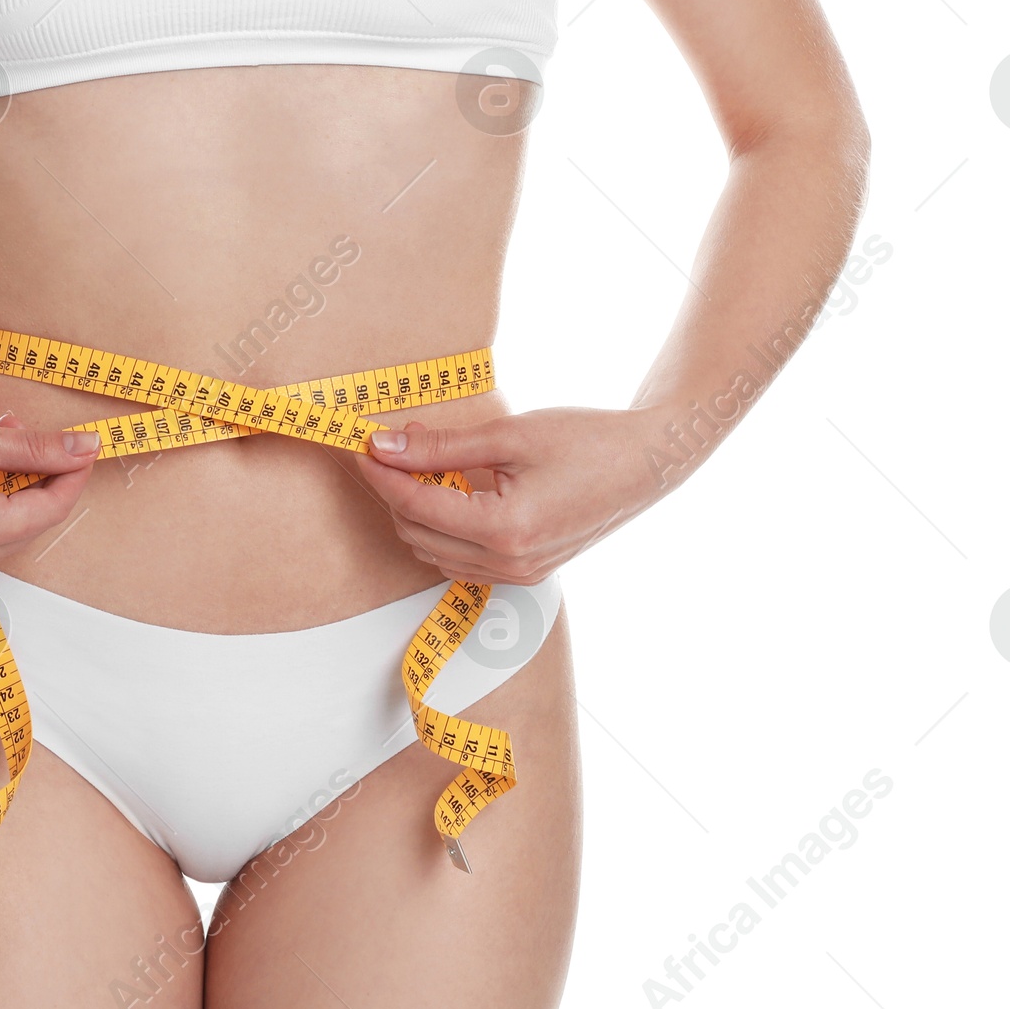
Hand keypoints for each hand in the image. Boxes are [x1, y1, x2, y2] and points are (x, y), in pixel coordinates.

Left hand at [353, 407, 667, 585]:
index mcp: (504, 530)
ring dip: (415, 511)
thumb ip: (440, 446)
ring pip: (433, 551)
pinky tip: (448, 490)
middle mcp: (509, 563)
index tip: (362, 444)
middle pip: (417, 533)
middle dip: (394, 491)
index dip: (381, 473)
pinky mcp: (525, 571)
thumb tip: (385, 445)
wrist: (646, 463)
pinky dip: (442, 528)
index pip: (415, 506)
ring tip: (420, 463)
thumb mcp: (508, 435)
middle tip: (390, 446)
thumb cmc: (587, 442)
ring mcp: (519, 574)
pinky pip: (461, 559)